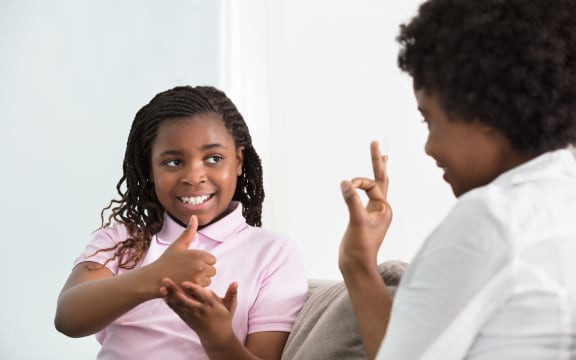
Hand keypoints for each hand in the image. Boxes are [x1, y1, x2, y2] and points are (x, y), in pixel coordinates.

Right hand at [151, 215, 215, 288]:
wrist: (154, 278)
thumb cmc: (166, 260)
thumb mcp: (178, 245)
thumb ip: (189, 231)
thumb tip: (194, 216)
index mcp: (198, 254)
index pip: (212, 259)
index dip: (204, 261)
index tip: (194, 262)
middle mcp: (200, 266)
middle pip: (212, 270)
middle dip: (204, 271)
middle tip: (190, 270)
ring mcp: (197, 279)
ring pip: (209, 280)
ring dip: (202, 280)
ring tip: (188, 277)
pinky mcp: (193, 289)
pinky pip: (203, 289)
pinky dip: (197, 288)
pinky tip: (187, 284)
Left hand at [160, 278, 237, 347]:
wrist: (217, 336)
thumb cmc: (224, 317)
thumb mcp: (231, 306)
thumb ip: (232, 293)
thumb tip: (235, 282)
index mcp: (211, 305)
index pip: (202, 296)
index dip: (194, 290)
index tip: (186, 282)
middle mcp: (200, 310)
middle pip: (186, 300)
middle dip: (175, 290)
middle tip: (166, 280)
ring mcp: (192, 315)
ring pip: (179, 305)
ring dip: (170, 296)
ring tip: (161, 287)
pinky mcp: (187, 318)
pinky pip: (177, 310)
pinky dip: (170, 303)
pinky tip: (164, 295)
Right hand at [339, 141, 392, 271]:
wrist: (356, 266)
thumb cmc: (360, 247)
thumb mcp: (357, 222)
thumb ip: (352, 201)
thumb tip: (346, 182)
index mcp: (385, 209)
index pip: (372, 186)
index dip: (359, 183)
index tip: (347, 186)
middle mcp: (381, 209)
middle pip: (381, 180)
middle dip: (378, 161)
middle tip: (375, 142)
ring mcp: (373, 213)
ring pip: (375, 187)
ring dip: (376, 171)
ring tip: (381, 156)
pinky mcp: (363, 218)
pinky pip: (366, 196)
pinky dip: (365, 186)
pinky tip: (363, 184)